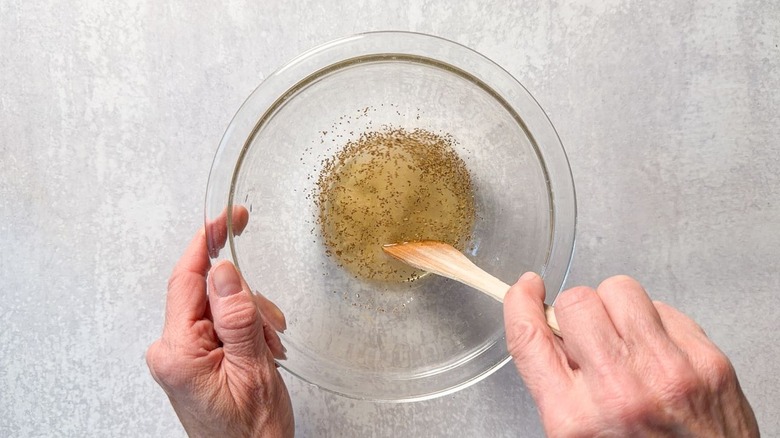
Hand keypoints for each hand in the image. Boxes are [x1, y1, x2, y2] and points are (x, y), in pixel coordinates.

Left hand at [146, 208, 293, 437]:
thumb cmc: (248, 434)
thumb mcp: (252, 369)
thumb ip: (236, 317)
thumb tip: (224, 270)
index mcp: (177, 350)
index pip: (187, 278)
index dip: (208, 242)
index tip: (228, 218)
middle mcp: (173, 349)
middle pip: (211, 291)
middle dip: (248, 303)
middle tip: (269, 330)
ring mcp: (184, 353)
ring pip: (224, 305)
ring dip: (254, 321)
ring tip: (269, 351)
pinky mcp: (197, 357)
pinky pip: (224, 323)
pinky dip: (250, 330)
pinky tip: (263, 352)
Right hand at [504, 273, 758, 436]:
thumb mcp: (576, 436)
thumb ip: (556, 383)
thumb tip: (550, 325)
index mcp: (574, 418)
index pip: (529, 337)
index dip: (520, 302)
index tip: (526, 289)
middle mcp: (620, 391)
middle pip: (576, 302)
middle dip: (577, 313)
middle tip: (590, 335)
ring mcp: (667, 372)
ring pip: (621, 290)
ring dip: (616, 308)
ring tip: (626, 340)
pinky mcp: (707, 361)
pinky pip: (664, 307)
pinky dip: (655, 324)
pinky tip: (658, 353)